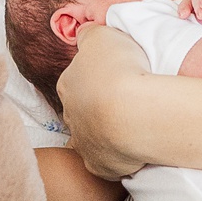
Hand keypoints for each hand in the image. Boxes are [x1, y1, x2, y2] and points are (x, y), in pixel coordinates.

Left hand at [55, 22, 154, 181]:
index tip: (117, 76)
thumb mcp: (102, 34)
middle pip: (84, 110)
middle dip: (99, 107)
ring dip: (107, 132)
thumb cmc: (118, 69)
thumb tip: (84, 34)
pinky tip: (133, 149)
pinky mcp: (100, 167)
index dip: (97, 77)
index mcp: (68, 84)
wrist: (133, 112)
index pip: (78, 79)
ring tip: (132, 125)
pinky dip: (117, 157)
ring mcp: (84, 144)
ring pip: (92, 137)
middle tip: (126, 101)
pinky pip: (106, 162)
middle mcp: (70, 116)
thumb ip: (90, 33)